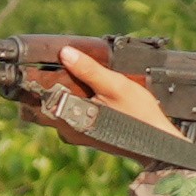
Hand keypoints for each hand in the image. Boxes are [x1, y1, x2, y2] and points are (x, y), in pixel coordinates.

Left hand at [31, 46, 167, 144]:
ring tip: (81, 72)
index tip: (42, 59)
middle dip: (55, 79)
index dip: (38, 74)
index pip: (38, 93)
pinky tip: (91, 89)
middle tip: (67, 61)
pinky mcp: (83, 134)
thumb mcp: (114, 86)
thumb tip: (65, 53)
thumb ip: (89, 70)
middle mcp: (65, 128)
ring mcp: (73, 133)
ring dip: (67, 89)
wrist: (158, 143)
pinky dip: (77, 99)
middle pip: (47, 98)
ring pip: (60, 104)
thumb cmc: (139, 116)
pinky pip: (71, 111)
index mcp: (66, 117)